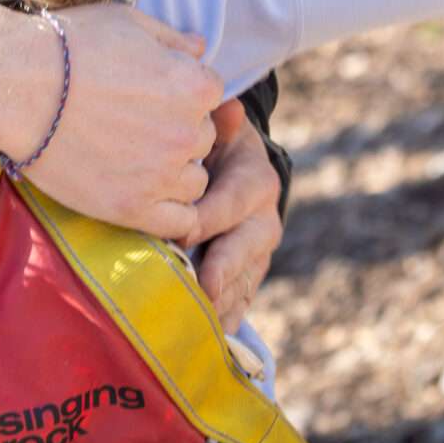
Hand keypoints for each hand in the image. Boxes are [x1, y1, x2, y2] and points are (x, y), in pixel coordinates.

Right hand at [0, 0, 220, 240]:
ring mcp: (160, 174)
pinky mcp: (131, 207)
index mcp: (193, 85)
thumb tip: (200, 49)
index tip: (152, 95)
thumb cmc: (68, 46)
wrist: (14, 85)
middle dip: (178, 131)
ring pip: (195, 181)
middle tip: (136, 125)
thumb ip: (174, 38)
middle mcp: (186, 132)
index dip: (183, 93)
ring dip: (175, 172)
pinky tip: (143, 194)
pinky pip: (179, 223)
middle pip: (203, 139)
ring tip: (134, 159)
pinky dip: (170, 212)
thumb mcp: (128, 22)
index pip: (212, 95)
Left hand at [184, 99, 282, 332]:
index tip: (180, 231)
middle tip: (198, 285)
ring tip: (194, 318)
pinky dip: (224, 318)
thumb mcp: (218, 130)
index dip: (206, 219)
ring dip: (219, 300)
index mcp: (255, 182)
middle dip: (220, 268)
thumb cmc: (214, 146)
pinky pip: (240, 302)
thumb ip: (219, 124)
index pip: (230, 204)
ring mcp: (259, 254)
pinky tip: (205, 334)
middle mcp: (263, 221)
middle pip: (243, 250)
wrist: (235, 170)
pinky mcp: (250, 277)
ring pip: (243, 281)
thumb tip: (226, 108)